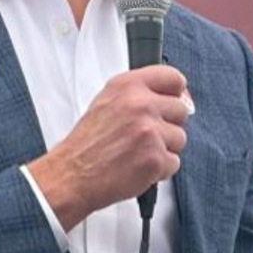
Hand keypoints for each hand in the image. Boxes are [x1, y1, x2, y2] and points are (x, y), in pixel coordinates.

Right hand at [28, 65, 189, 230]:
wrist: (72, 175)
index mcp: (128, 85)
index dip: (175, 93)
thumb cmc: (87, 143)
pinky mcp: (155, 158)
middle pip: (180, 110)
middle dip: (167, 125)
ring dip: (163, 149)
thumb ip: (140, 94)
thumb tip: (176, 96)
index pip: (173, 78)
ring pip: (180, 138)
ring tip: (137, 152)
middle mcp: (140, 104)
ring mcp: (149, 131)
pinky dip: (159, 170)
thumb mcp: (107, 102)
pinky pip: (174, 162)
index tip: (171, 101)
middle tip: (144, 135)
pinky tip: (138, 166)